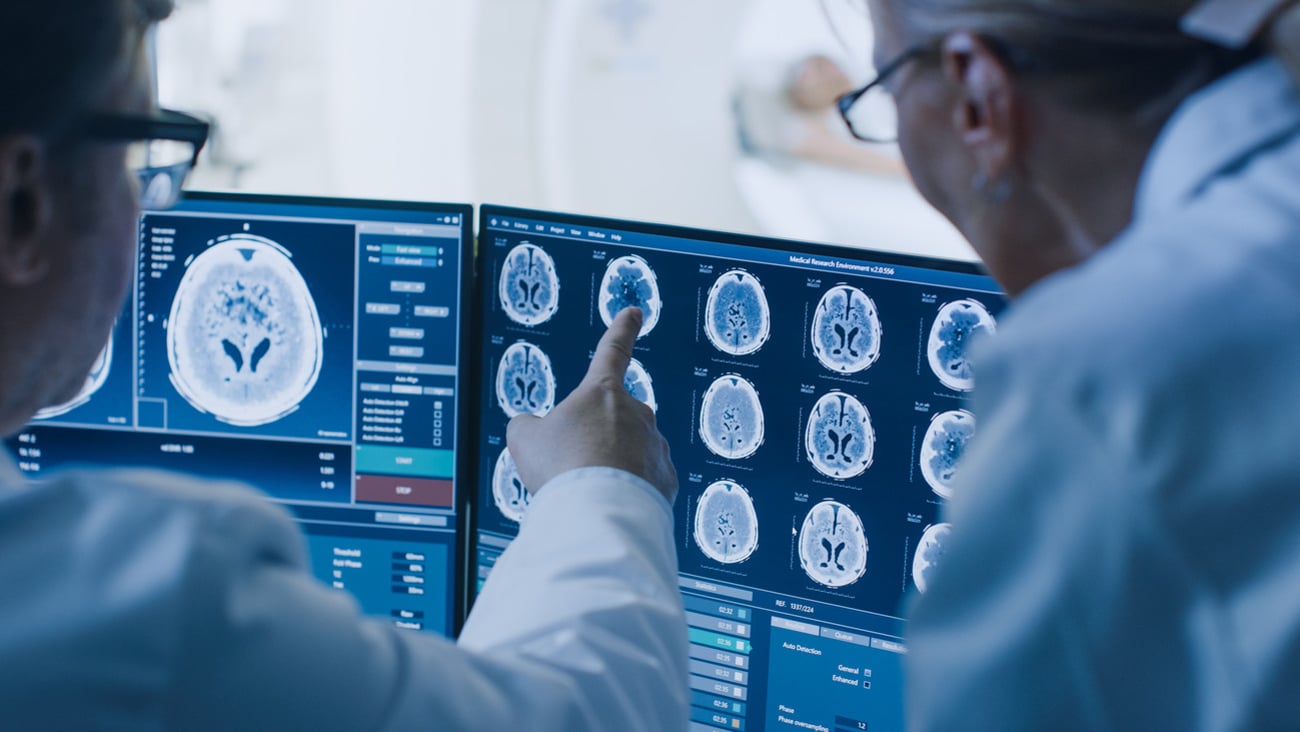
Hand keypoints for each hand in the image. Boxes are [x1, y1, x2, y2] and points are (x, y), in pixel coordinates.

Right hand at [506, 307, 677, 503]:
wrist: (597, 511)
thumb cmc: (561, 468)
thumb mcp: (525, 439)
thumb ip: (528, 426)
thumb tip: (532, 430)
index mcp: (602, 392)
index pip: (613, 351)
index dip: (622, 330)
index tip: (634, 312)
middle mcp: (637, 413)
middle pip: (613, 420)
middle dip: (595, 440)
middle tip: (572, 467)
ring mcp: (656, 445)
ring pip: (630, 453)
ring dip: (611, 468)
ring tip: (588, 491)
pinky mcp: (666, 479)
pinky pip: (644, 481)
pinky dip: (627, 491)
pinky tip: (609, 504)